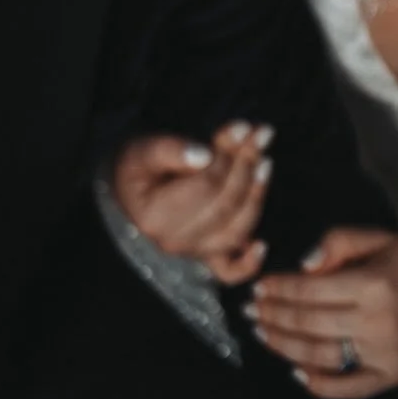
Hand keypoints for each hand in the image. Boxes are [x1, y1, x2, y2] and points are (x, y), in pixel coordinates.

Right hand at [112, 121, 274, 284]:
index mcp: (155, 216)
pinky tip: (262, 246)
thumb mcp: (144, 149)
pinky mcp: (205, 257)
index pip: (205, 185)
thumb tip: (205, 154)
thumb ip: (171, 150)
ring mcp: (192, 252)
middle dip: (247, 166)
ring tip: (266, 161)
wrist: (131, 188)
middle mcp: (174, 241)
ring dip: (256, 195)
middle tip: (262, 134)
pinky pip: (229, 271)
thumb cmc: (138, 166)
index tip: (244, 127)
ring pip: (234, 231)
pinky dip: (248, 264)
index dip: (228, 155)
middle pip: (224, 205)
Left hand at [247, 228, 397, 398]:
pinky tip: (297, 372)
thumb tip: (304, 265)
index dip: (281, 288)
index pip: (312, 289)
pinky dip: (320, 385)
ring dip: (286, 347)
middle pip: (310, 323)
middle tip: (251, 311)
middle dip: (274, 316)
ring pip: (321, 356)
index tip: (260, 287)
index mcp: (373, 284)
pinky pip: (349, 388)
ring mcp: (383, 354)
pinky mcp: (391, 377)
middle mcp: (376, 322)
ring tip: (264, 335)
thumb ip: (339, 242)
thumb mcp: (381, 238)